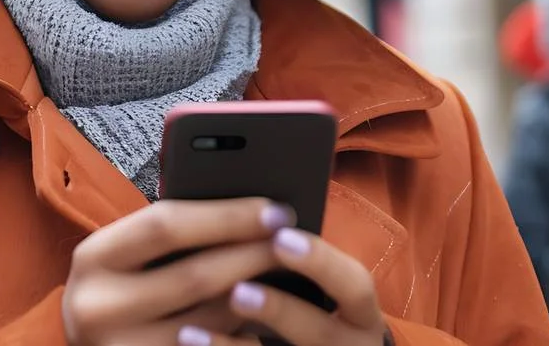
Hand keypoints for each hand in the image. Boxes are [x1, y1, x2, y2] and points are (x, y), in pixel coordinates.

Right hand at [62, 197, 294, 345]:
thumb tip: (250, 211)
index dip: (226, 216)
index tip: (273, 210)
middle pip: (194, 277)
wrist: (91, 343)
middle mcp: (97, 308)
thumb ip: (170, 235)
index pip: (165, 225)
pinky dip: (243, 339)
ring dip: (256, 299)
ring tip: (287, 278)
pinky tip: (263, 322)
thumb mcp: (127, 255)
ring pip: (210, 323)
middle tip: (293, 243)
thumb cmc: (120, 286)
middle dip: (253, 256)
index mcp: (93, 258)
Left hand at [179, 228, 387, 345]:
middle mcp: (350, 345)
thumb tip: (244, 215)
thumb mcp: (318, 290)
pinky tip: (188, 337)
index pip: (355, 285)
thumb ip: (290, 263)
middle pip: (322, 333)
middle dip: (279, 309)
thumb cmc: (309, 311)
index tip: (282, 236)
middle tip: (240, 288)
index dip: (321, 262)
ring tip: (196, 324)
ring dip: (236, 343)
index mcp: (360, 313)